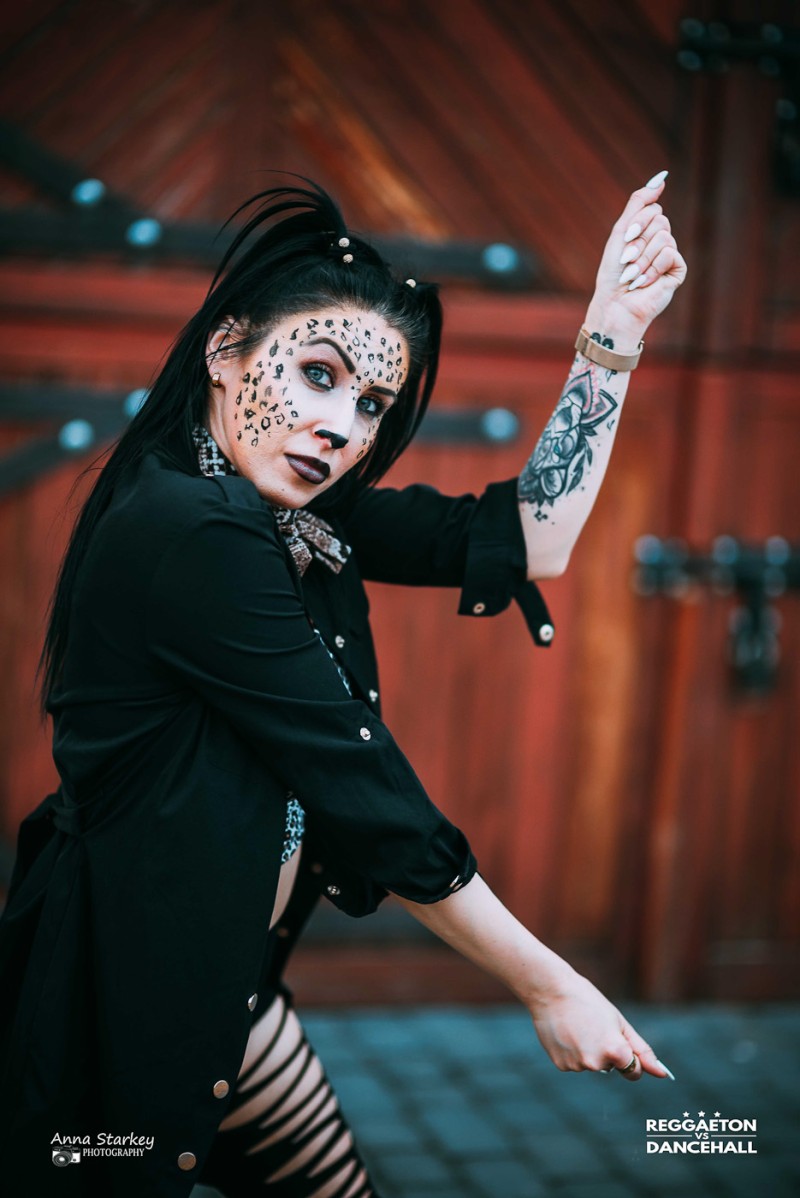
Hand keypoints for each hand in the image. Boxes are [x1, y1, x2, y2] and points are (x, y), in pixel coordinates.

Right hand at [528, 967, 673, 1081]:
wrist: (551, 990)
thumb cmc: (589, 1002)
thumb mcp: (619, 1022)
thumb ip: (642, 1050)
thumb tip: (663, 1074)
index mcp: (615, 1051)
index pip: (634, 1071)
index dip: (629, 1055)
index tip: (618, 1039)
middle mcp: (596, 1063)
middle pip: (611, 1067)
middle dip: (606, 1051)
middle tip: (592, 1025)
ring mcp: (577, 1066)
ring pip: (592, 1065)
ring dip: (588, 1051)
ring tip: (577, 1026)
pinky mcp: (561, 1065)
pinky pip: (575, 1064)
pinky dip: (572, 1051)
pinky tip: (565, 1033)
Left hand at [585, 170, 687, 350]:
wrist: (615, 304)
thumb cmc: (614, 272)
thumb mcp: (621, 231)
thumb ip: (639, 202)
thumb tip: (662, 177)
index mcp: (647, 230)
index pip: (652, 208)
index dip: (636, 224)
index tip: (625, 241)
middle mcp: (661, 240)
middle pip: (660, 220)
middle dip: (639, 240)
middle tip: (627, 261)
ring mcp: (670, 255)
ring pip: (664, 236)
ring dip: (642, 257)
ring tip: (633, 275)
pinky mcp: (678, 271)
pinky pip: (670, 253)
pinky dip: (652, 268)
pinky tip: (644, 283)